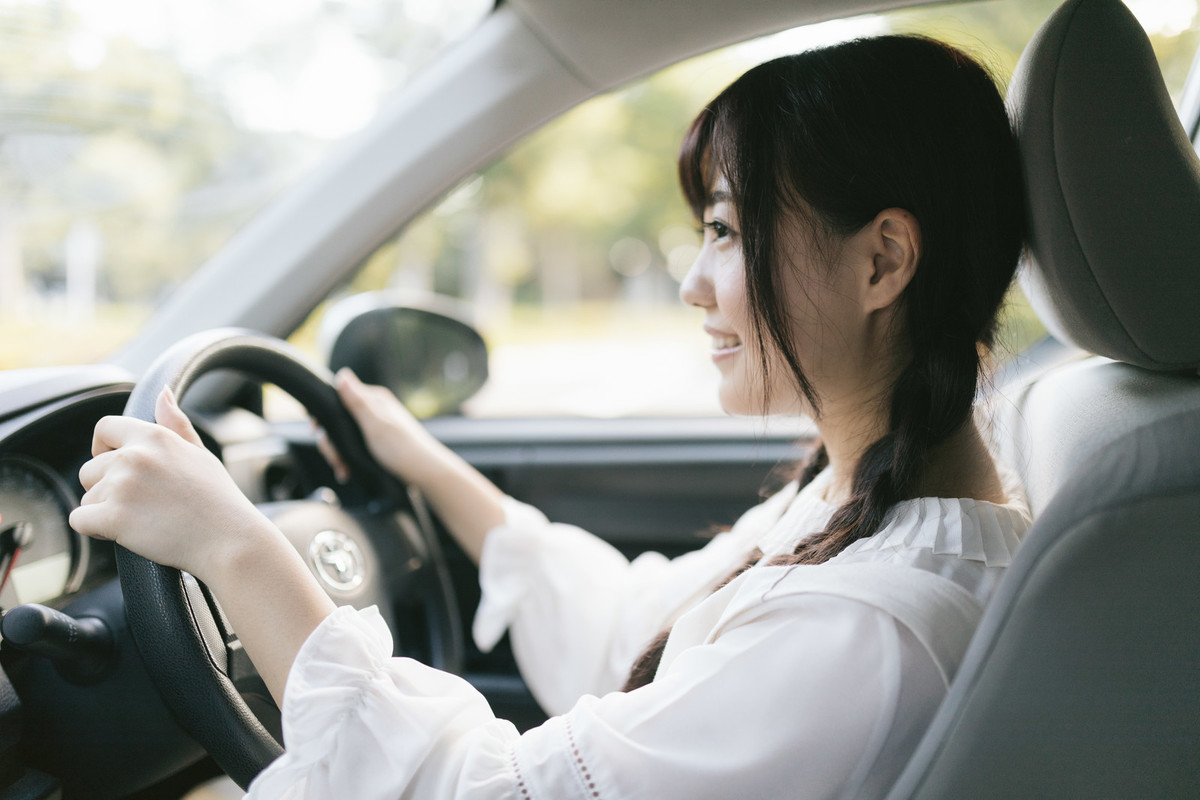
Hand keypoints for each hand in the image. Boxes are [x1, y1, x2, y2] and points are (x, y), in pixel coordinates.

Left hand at [70, 387, 277, 582]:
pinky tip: (126, 533)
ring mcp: (122, 486)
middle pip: (90, 469)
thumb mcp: (200, 454)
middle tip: (142, 505)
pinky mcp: (113, 517)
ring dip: (105, 512)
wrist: (230, 540)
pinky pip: (80, 520)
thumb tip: (162, 391)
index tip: (116, 467)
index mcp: (154, 437)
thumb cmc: (218, 500)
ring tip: (142, 521)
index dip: (104, 448)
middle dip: (107, 488)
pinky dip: (96, 530)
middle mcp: (134, 456)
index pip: (105, 428)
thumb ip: (175, 424)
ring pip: (87, 498)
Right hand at [318, 368, 441, 486]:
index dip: (324, 415)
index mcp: (374, 400)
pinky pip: (353, 449)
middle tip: (336, 459)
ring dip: (338, 455)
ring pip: (343, 437)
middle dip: (331, 443)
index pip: (338, 398)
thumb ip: (358, 401)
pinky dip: (347, 461)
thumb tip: (342, 374)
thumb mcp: (376, 424)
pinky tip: (347, 472)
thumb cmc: (402, 448)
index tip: (317, 431)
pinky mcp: (376, 444)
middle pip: (338, 421)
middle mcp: (374, 411)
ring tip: (343, 469)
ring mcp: (375, 428)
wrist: (425, 474)